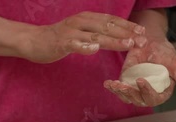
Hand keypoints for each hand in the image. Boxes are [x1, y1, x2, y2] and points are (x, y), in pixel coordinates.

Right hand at [20, 12, 146, 62]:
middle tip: (141, 40)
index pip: (111, 21)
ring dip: (113, 40)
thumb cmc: (58, 38)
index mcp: (87, 18)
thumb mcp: (80, 33)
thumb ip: (96, 34)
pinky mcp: (61, 42)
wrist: (33, 40)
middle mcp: (81, 22)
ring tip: (127, 44)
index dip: (127, 26)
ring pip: (95, 36)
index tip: (142, 33)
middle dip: (126, 33)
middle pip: (107, 27)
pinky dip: (85, 47)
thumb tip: (115, 38)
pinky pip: (75, 44)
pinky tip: (95, 49)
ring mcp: (71, 32)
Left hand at [104, 36, 175, 106]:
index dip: (148, 92)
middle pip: (140, 101)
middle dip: (131, 94)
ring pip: (128, 98)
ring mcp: (136, 89)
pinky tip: (108, 83)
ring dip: (120, 92)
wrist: (148, 40)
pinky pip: (119, 90)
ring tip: (114, 84)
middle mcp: (149, 93)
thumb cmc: (164, 51)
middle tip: (123, 85)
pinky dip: (112, 88)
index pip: (156, 98)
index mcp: (163, 91)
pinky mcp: (126, 83)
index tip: (141, 81)